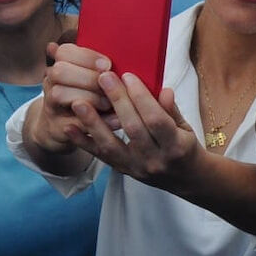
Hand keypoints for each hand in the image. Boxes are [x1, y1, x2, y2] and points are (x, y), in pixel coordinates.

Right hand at [30, 42, 114, 152]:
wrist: (60, 126)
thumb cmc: (84, 96)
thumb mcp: (90, 78)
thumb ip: (100, 67)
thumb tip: (122, 51)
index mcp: (60, 65)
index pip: (65, 51)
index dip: (87, 56)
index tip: (108, 64)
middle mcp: (51, 83)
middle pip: (59, 71)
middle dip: (88, 77)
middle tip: (108, 83)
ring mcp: (50, 106)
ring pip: (59, 94)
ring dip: (88, 97)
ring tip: (109, 103)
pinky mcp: (56, 128)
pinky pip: (72, 124)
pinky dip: (94, 121)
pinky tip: (115, 120)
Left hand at [68, 71, 201, 188]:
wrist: (186, 179)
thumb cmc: (186, 146)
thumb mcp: (186, 127)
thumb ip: (171, 110)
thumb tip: (163, 90)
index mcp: (176, 146)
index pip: (156, 119)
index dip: (141, 97)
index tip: (128, 75)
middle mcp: (155, 159)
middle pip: (132, 128)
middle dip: (117, 101)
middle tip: (103, 77)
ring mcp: (136, 168)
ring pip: (111, 145)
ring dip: (93, 123)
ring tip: (78, 102)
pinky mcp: (123, 171)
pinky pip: (101, 156)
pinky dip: (84, 142)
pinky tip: (69, 127)